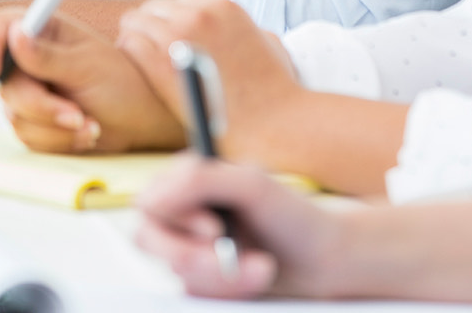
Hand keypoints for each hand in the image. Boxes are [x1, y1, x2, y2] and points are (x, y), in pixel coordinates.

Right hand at [0, 8, 186, 153]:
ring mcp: (29, 89)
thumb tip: (14, 33)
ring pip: (15, 114)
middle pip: (3, 82)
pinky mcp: (33, 119)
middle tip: (75, 113)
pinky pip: (27, 135)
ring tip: (89, 122)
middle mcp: (29, 57)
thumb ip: (47, 55)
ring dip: (55, 125)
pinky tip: (84, 131)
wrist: (140, 120)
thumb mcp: (87, 65)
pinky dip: (58, 139)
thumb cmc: (123, 83)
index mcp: (42, 29)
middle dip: (40, 105)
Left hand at [117, 0, 299, 166]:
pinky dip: (129, 53)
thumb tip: (235, 34)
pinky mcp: (162, 65)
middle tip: (146, 49)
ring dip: (134, 38)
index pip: (178, 2)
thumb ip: (247, 30)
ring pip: (135, 22)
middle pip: (153, 8)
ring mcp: (179, 37)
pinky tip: (135, 68)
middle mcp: (199, 15)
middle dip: (148, 27)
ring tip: (137, 58)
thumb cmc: (277, 93)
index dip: (169, 20)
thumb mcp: (269, 44)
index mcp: (223, 7)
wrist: (274, 124)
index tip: (164, 36)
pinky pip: (130, 44)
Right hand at [136, 154, 347, 298]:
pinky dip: (229, 290)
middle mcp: (183, 212)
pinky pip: (196, 292)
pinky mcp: (202, 280)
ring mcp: (191, 248)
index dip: (175, 218)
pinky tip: (256, 277)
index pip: (149, 200)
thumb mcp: (251, 186)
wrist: (323, 261)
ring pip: (176, 271)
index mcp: (189, 179)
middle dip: (195, 256)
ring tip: (261, 268)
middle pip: (149, 239)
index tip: (214, 229)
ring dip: (222, 276)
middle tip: (230, 259)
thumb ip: (200, 180)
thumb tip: (156, 197)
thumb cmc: (290, 214)